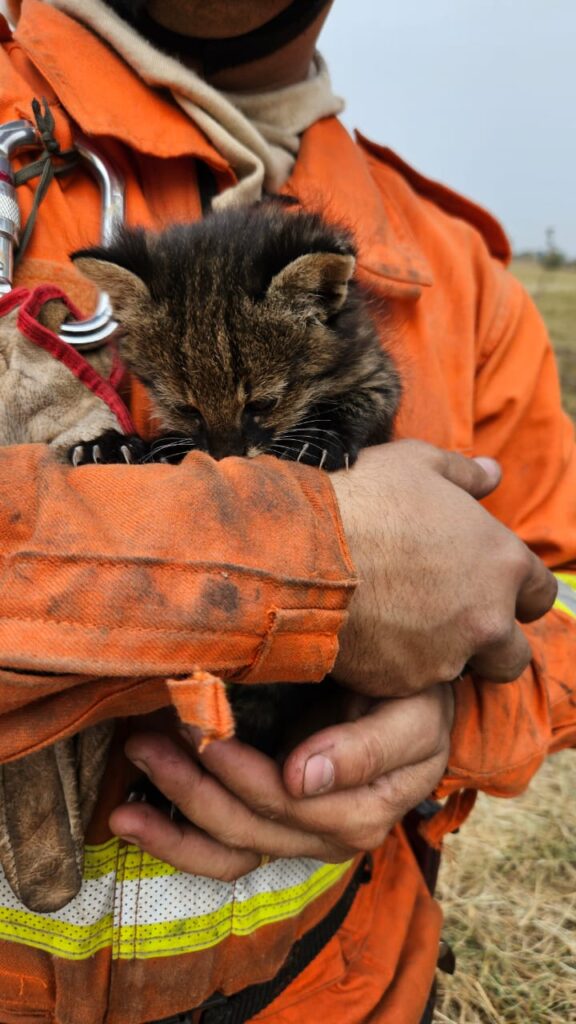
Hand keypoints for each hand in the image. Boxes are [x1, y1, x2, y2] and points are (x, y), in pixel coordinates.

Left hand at [109, 684, 453, 879]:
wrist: (420, 710)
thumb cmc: (417, 703)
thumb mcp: (411, 716)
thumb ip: (365, 748)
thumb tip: (301, 778)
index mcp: (364, 810)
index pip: (287, 801)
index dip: (236, 770)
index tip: (196, 726)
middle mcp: (329, 838)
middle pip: (248, 826)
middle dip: (190, 786)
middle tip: (146, 739)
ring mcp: (299, 839)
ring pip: (229, 849)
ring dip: (172, 823)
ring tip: (125, 793)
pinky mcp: (275, 829)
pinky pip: (222, 852)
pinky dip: (175, 841)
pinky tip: (132, 817)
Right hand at [330, 441, 556, 695]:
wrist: (304, 551)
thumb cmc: (365, 499)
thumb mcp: (419, 464)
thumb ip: (465, 473)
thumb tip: (493, 473)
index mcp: (502, 563)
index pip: (541, 594)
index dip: (518, 592)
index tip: (490, 587)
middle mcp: (486, 618)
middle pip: (513, 655)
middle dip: (491, 644)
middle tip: (452, 623)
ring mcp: (446, 657)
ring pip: (457, 671)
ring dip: (438, 654)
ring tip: (398, 625)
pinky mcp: (404, 682)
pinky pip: (408, 682)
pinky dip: (393, 666)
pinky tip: (367, 636)